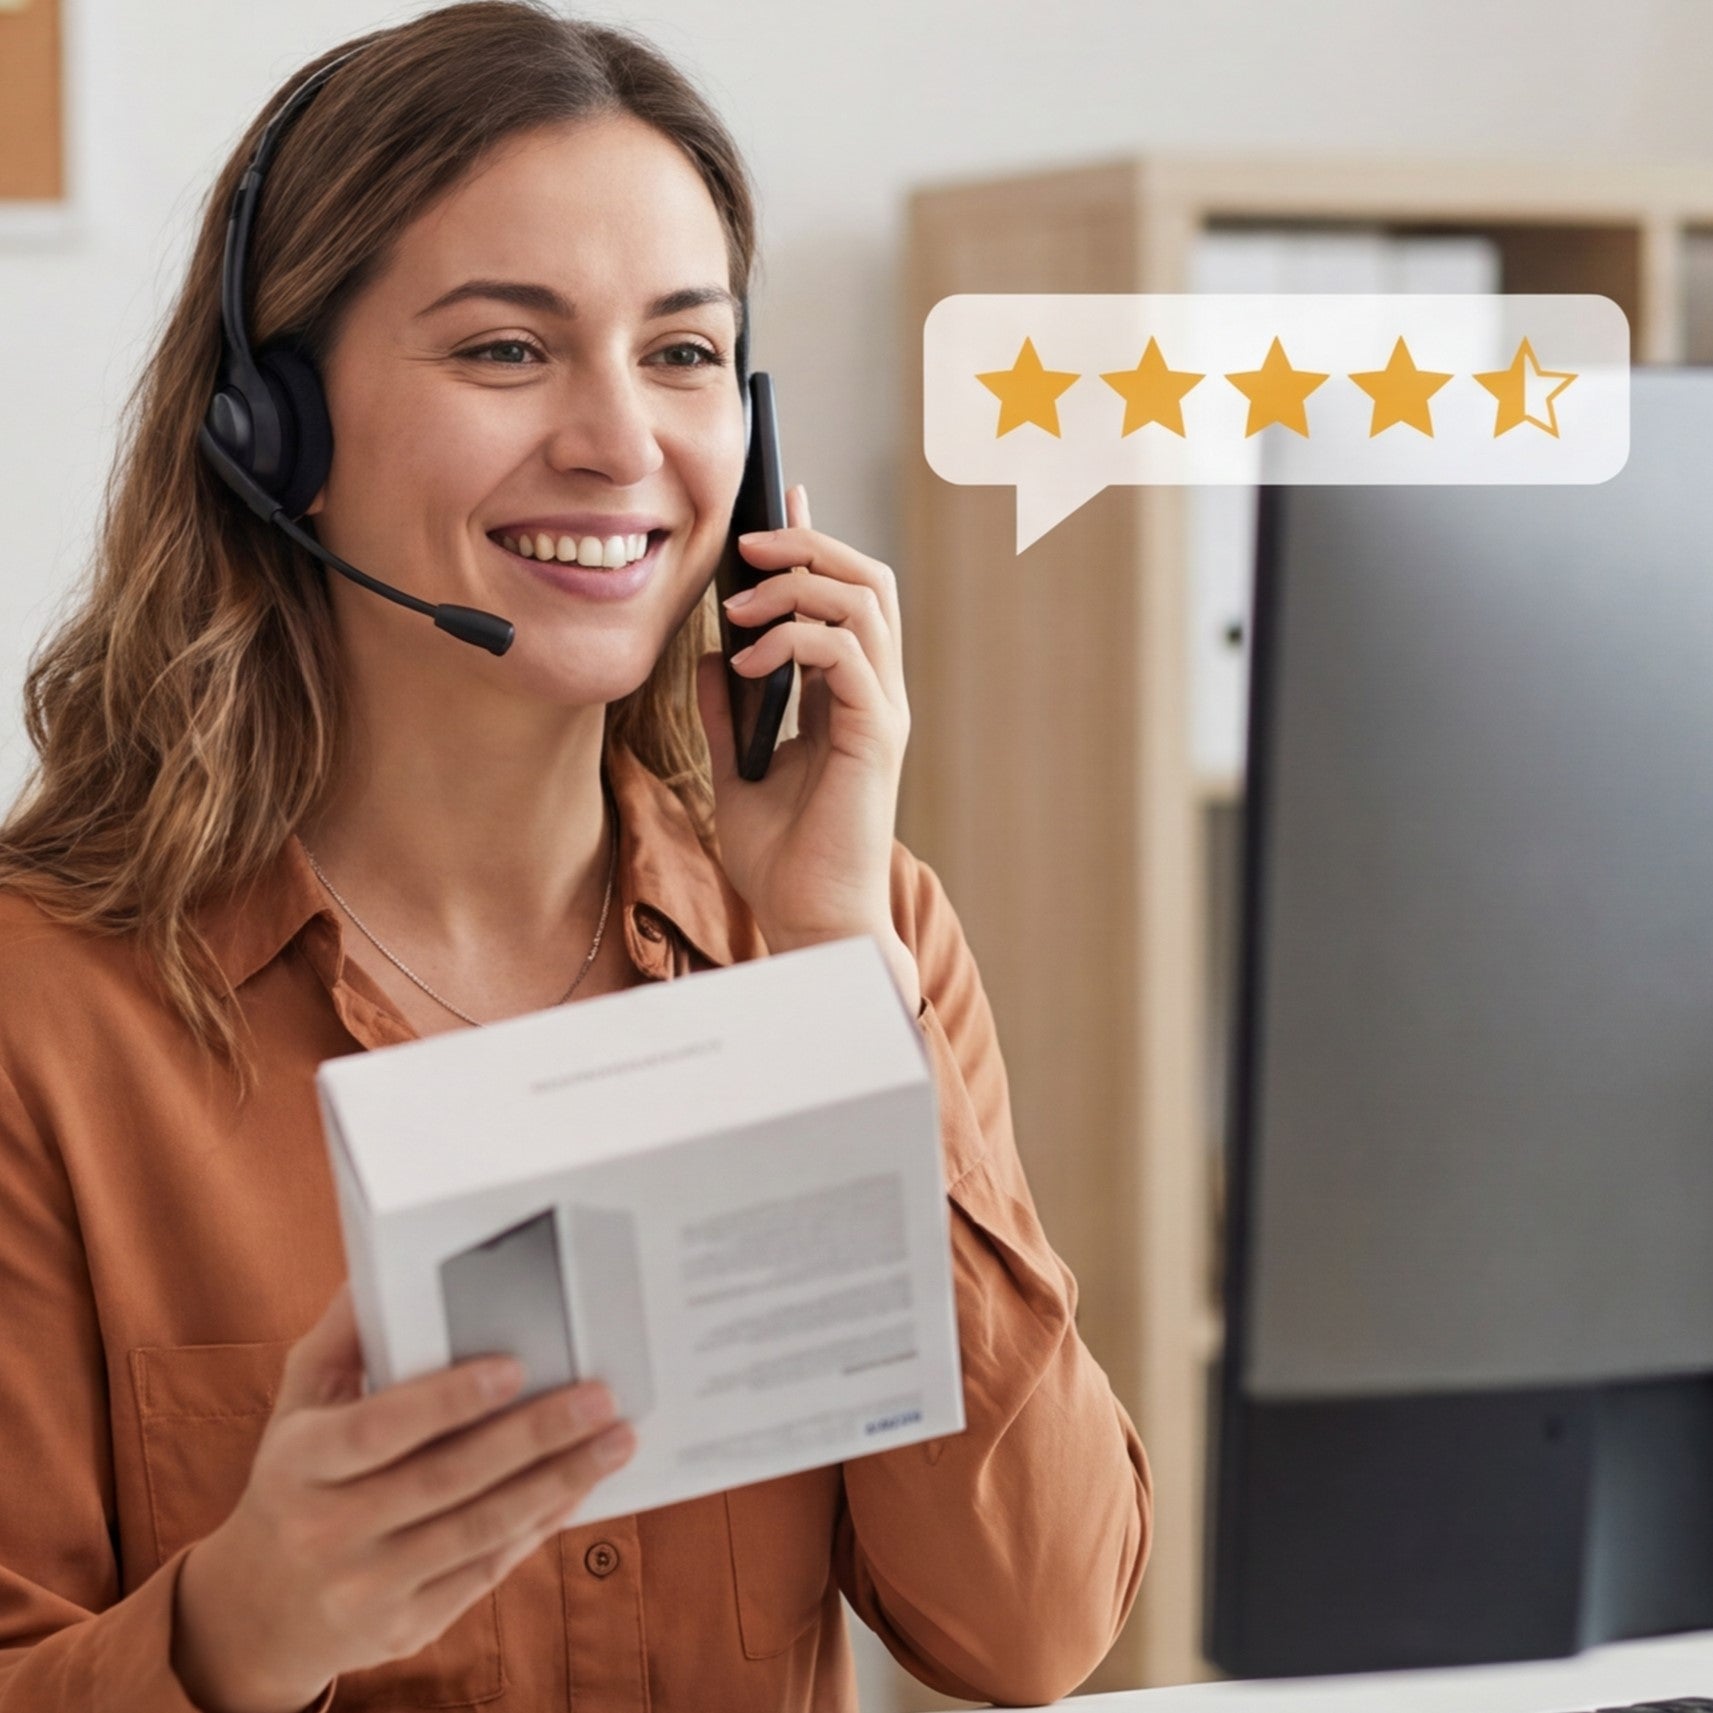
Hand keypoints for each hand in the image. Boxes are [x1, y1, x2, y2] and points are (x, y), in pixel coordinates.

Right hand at [171, 1284, 634, 1712]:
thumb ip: (346, 1333)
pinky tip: (581, 1485)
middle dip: (534, 1435)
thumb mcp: (301, 1401)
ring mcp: (368, 1587)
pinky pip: (488, 1570)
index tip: (517, 1365)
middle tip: (600, 1396)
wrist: (263, 1609)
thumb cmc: (297, 1477)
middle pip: (446, 1479)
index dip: (449, 1399)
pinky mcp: (408, 1627)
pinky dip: (542, 1524)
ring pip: (480, 1529)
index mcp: (300, 1464)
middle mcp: (329, 1530)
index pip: (378, 1428)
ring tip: (615, 1439)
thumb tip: (385, 1262)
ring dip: (558, 1481)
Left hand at [695, 484, 919, 1011]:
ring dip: (798, 586)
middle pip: (867, 579)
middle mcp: (875, 694)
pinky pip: (847, 653)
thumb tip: (710, 655)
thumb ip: (727, 709)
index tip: (773, 504)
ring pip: (866, 601)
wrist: (806, 921)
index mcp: (848, 696)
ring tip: (742, 608)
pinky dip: (796, 641)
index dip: (813, 541)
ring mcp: (881, 712)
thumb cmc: (783, 859)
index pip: (845, 595)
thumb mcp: (735, 768)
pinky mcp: (876, 736)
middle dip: (808, 543)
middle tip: (748, 542)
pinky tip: (751, 662)